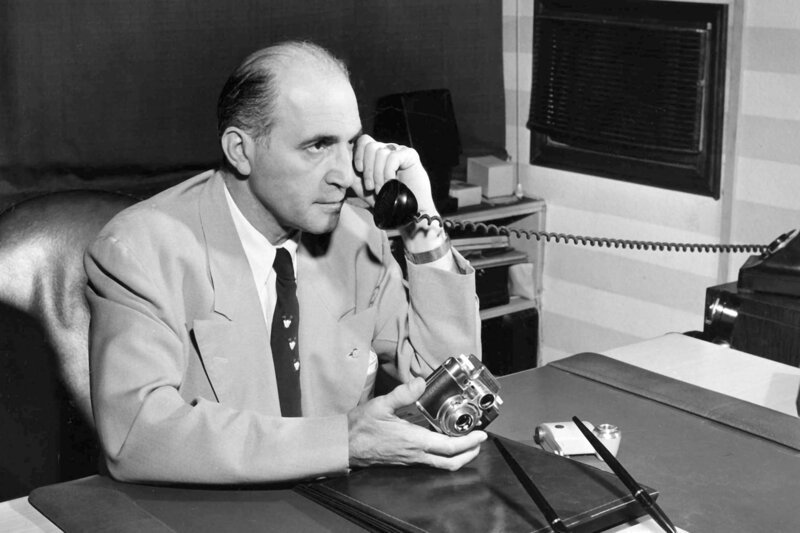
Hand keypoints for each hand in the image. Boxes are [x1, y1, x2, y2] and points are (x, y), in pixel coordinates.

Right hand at [347, 377, 486, 470]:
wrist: (344, 445)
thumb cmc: (360, 427)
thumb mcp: (380, 405)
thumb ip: (402, 394)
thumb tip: (421, 382)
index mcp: (413, 441)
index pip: (449, 447)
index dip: (469, 443)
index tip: (481, 435)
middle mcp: (415, 454)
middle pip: (450, 463)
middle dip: (469, 454)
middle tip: (478, 442)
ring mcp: (410, 460)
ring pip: (441, 465)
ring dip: (457, 456)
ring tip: (465, 443)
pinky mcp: (405, 461)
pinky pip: (430, 462)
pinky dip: (443, 455)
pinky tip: (441, 442)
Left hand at [351, 135, 435, 213]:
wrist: (405, 213)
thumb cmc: (384, 200)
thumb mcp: (361, 186)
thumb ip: (351, 172)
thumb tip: (340, 160)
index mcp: (376, 155)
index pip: (364, 141)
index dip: (358, 154)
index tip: (359, 171)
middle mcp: (388, 149)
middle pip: (370, 146)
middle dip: (368, 169)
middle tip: (370, 187)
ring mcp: (399, 151)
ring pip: (380, 152)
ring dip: (378, 175)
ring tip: (381, 189)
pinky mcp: (410, 155)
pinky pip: (393, 157)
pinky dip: (388, 172)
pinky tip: (392, 183)